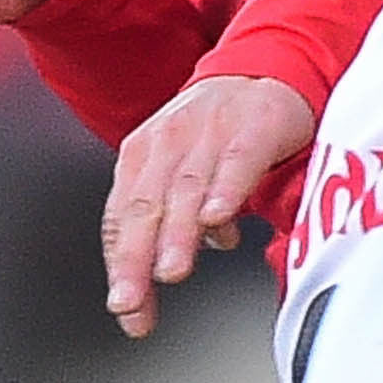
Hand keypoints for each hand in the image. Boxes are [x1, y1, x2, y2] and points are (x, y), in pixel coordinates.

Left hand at [102, 75, 314, 339]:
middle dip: (135, 256)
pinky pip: (237, 162)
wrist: (261, 73)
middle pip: (146, 205)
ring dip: (177, 232)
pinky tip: (217, 221)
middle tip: (131, 301)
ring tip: (171, 271)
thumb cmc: (212, 137)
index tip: (125, 308)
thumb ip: (164, 231)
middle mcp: (169, 141)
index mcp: (142, 156)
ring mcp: (211, 130)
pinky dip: (225, 190)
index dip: (120, 264)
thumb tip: (146, 296)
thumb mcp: (177, 176)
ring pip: (188, 187)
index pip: (121, 216)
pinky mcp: (255, 125)